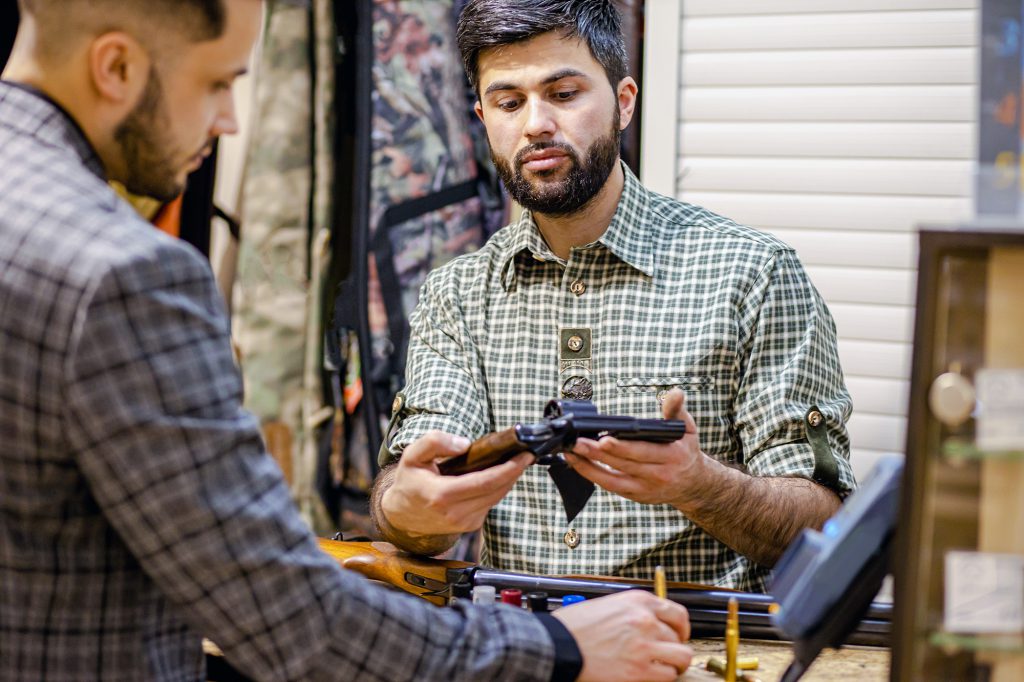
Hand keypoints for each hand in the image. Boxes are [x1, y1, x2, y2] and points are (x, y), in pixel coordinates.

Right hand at [380, 430, 530, 536]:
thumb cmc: (409, 481)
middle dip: (515, 472)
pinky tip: (501, 475)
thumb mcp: (412, 455)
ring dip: (509, 480)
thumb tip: (465, 444)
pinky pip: (490, 504)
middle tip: (527, 454)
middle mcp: (454, 513)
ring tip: (518, 461)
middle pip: (496, 491)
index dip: (508, 469)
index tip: (524, 456)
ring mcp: (463, 522)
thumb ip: (435, 442)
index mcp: (441, 495)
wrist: (400, 515)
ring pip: (496, 499)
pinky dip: (498, 489)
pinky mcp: (469, 525)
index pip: (484, 482)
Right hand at [553, 590, 691, 681]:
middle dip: (672, 647)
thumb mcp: (608, 606)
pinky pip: (668, 676)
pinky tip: (649, 675)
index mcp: (637, 601)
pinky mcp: (640, 671)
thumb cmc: (574, 627)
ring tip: (661, 667)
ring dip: (672, 664)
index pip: (678, 613)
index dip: (682, 628)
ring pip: (680, 657)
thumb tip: (650, 623)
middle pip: (678, 637)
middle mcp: (645, 620)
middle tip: (663, 655)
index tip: (679, 635)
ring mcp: (644, 646)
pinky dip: (662, 677)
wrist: (557, 646)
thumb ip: (632, 612)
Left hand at [563, 389, 704, 508]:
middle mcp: (658, 475)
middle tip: (577, 443)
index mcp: (671, 457)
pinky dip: (591, 474)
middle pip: (623, 464)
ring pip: (612, 478)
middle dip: (598, 454)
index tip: (604, 439)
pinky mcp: (634, 494)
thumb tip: (675, 393)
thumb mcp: (688, 430)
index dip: (622, 447)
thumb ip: (677, 411)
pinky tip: (577, 462)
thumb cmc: (685, 451)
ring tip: (570, 451)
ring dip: (588, 466)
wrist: (693, 485)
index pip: (643, 451)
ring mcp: (645, 488)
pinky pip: (609, 485)